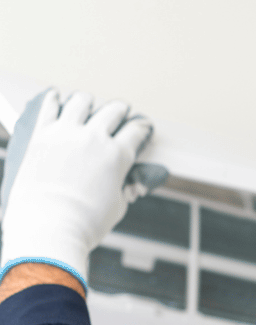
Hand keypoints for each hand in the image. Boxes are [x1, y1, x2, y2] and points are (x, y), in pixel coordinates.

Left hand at [0, 88, 156, 293]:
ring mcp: (65, 133)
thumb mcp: (117, 208)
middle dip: (119, 111)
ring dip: (88, 102)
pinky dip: (54, 100)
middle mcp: (93, 139)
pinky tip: (55, 97)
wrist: (49, 225)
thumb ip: (124, 190)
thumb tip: (128, 186)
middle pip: (111, 112)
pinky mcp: (41, 135)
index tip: (142, 127)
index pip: (135, 133)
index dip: (142, 129)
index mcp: (117, 156)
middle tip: (121, 110)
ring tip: (88, 102)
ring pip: (80, 103)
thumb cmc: (84, 222)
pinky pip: (48, 107)